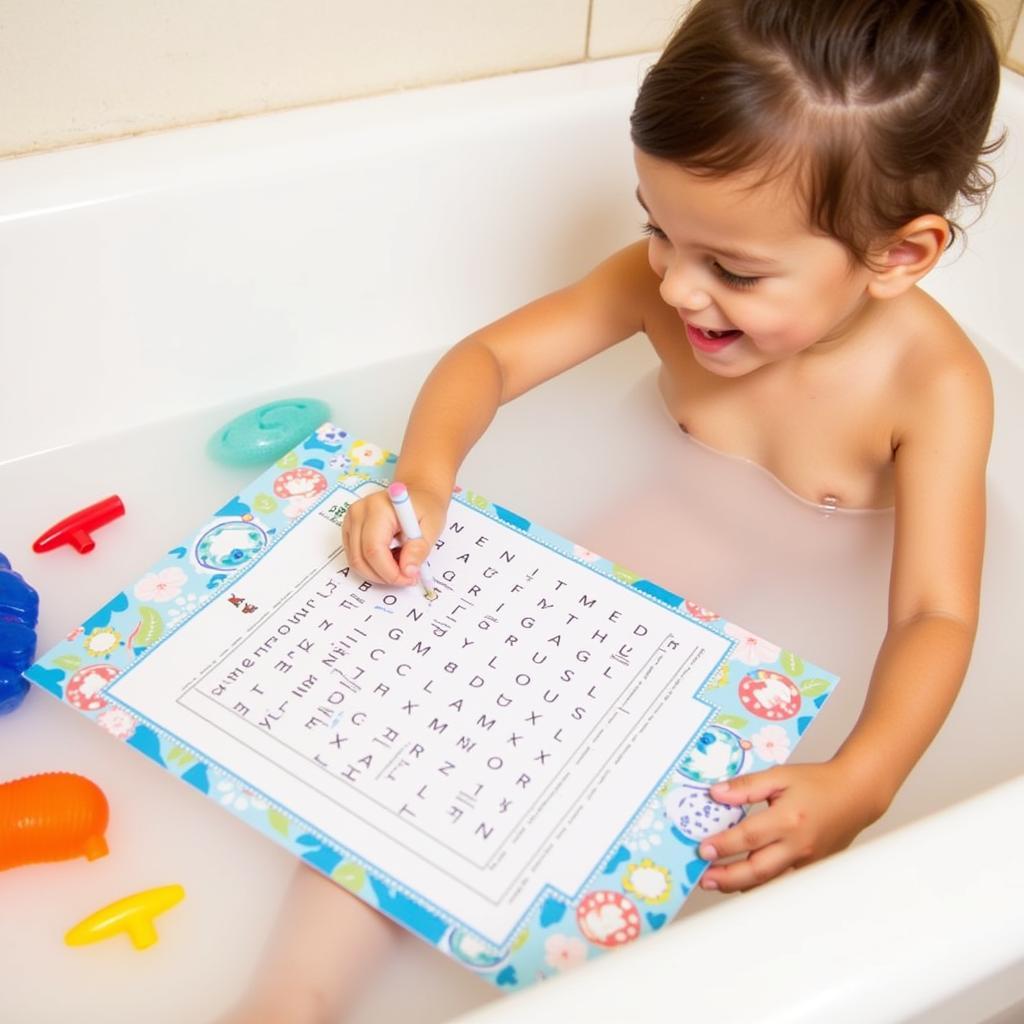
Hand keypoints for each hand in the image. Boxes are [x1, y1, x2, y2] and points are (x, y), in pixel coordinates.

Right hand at [341, 485, 446, 587]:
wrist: (418, 494)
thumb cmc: (425, 507)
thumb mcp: (432, 527)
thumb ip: (419, 549)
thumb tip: (408, 571)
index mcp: (379, 508)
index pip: (374, 549)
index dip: (390, 572)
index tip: (409, 578)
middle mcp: (359, 511)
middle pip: (360, 558)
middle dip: (384, 576)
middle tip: (406, 577)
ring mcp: (351, 519)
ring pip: (355, 560)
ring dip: (377, 572)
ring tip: (400, 565)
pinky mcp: (349, 527)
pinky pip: (354, 556)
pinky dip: (371, 565)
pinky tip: (389, 559)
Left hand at [697, 760, 883, 893]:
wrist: (855, 795)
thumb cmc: (818, 782)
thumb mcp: (779, 775)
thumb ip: (746, 786)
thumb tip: (716, 794)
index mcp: (788, 819)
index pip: (748, 838)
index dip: (723, 846)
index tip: (702, 849)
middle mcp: (798, 845)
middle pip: (757, 870)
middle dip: (727, 877)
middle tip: (703, 878)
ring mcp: (807, 861)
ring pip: (770, 882)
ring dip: (741, 885)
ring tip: (717, 881)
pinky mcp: (812, 868)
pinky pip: (783, 881)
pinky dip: (762, 884)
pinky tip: (744, 879)